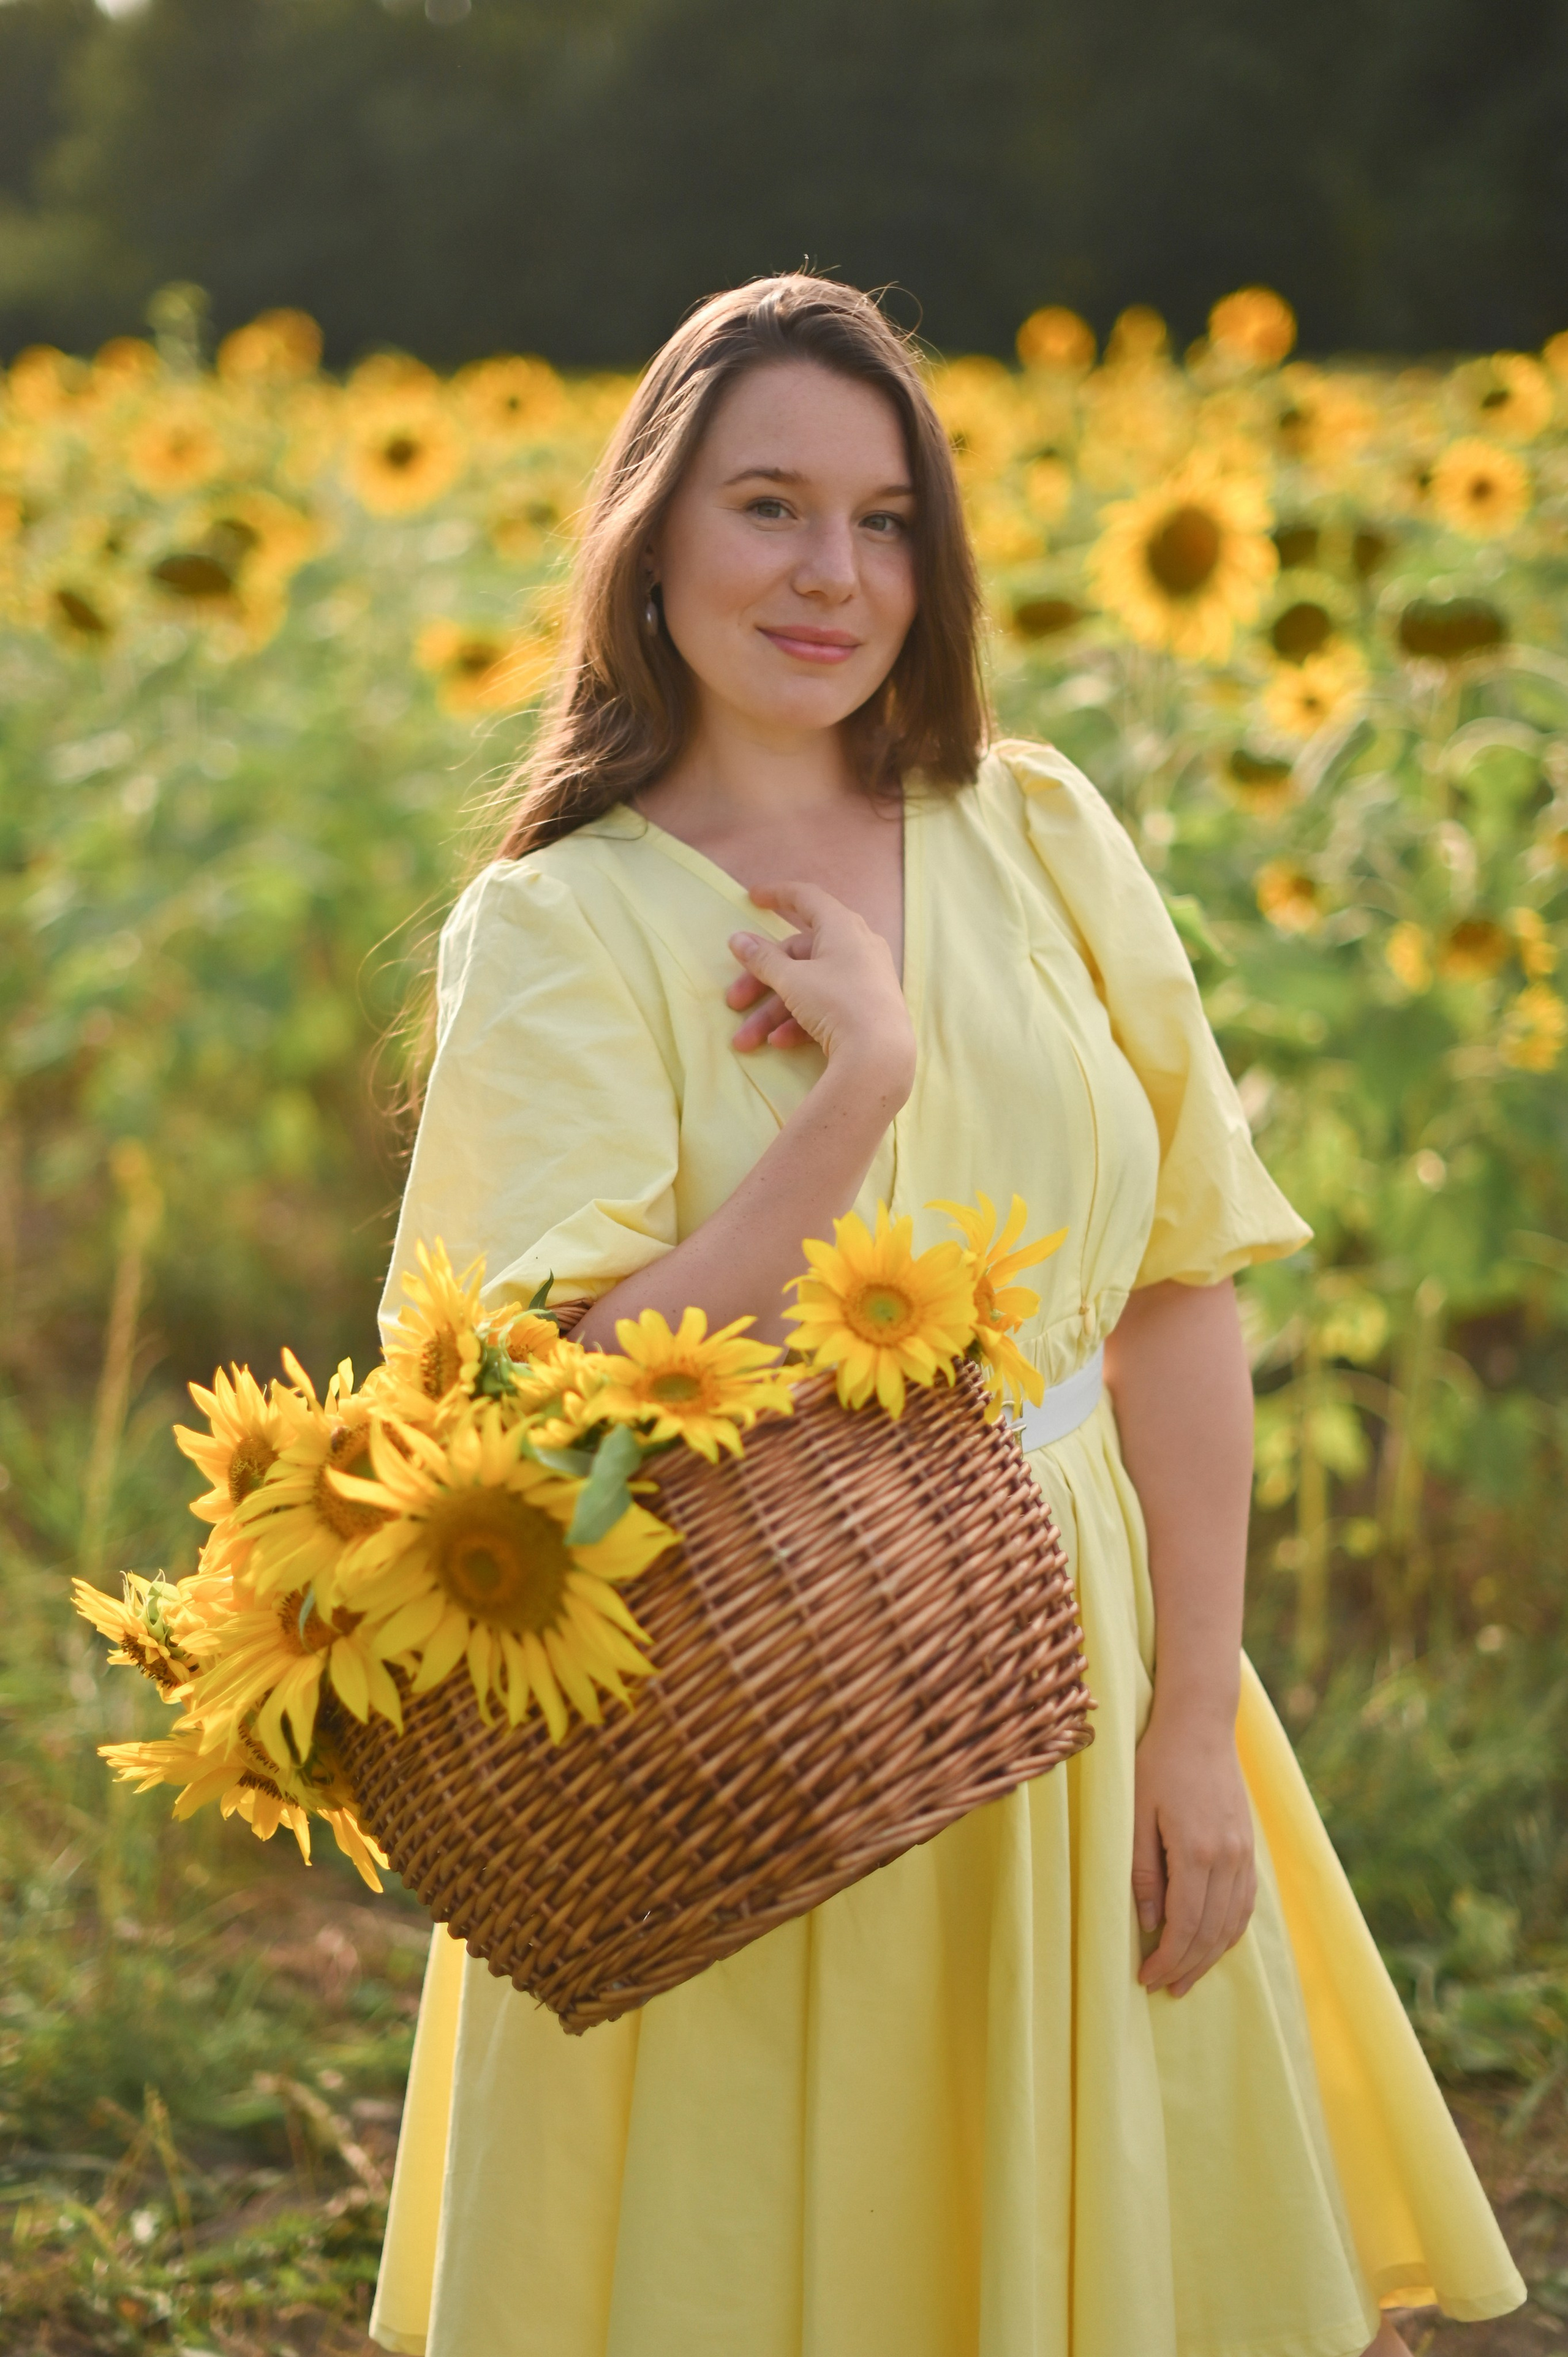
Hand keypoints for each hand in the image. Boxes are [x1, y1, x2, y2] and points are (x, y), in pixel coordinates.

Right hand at [726, 881, 914, 1094]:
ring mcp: (864, 979)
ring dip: (774, 1012)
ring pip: (809, 987)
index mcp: (843, 927)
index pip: (807, 898)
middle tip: (734, 1001)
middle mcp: (857, 947)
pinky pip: (827, 1006)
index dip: (778, 895)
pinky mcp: (866, 1009)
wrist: (881, 1056)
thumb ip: (763, 959)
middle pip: (799, 955)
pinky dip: (801, 1021)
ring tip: (746, 1040)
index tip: (752, 898)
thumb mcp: (792, 980)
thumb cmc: (837, 1003)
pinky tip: (779, 1043)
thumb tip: (738, 939)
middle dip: (762, 981)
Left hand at [1132, 1703, 1255, 1997]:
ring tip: (1186, 1977)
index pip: (1185, 1925)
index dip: (1167, 1959)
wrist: (1200, 1724)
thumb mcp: (1136, 1813)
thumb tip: (1152, 1924)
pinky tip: (1214, 1942)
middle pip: (1211, 1932)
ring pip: (1233, 1923)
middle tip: (1163, 1988)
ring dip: (1211, 1956)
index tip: (1146, 1978)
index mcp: (1196, 1851)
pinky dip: (1231, 1930)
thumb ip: (1144, 1870)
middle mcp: (1228, 1858)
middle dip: (1187, 1966)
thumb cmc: (1158, 1763)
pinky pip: (1246, 1902)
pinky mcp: (1250, 1846)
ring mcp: (1244, 1853)